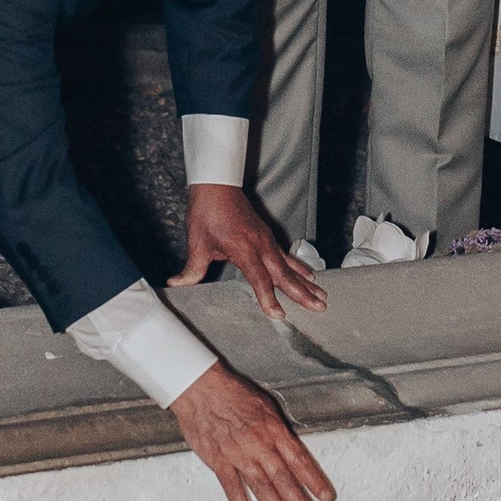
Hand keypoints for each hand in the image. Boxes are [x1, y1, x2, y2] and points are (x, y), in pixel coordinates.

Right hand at [169, 365, 335, 500]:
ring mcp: (238, 455)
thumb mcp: (265, 405)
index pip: (299, 459)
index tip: (325, 495)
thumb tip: (290, 447)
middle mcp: (259, 445)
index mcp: (273, 430)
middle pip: (283, 478)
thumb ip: (277, 429)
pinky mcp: (218, 461)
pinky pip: (232, 487)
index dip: (314, 480)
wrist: (201, 389)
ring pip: (261, 486)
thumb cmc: (233, 393)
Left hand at [179, 183, 327, 317]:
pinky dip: (300, 267)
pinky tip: (310, 275)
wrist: (217, 185)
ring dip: (307, 282)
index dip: (268, 298)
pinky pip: (287, 255)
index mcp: (244, 249)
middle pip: (284, 274)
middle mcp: (260, 245)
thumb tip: (178, 284)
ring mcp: (267, 240)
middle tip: (319, 308)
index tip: (278, 315)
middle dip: (302, 293)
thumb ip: (192, 269)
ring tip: (322, 296)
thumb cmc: (207, 212)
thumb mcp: (197, 243)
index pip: (260, 279)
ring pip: (290, 266)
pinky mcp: (267, 236)